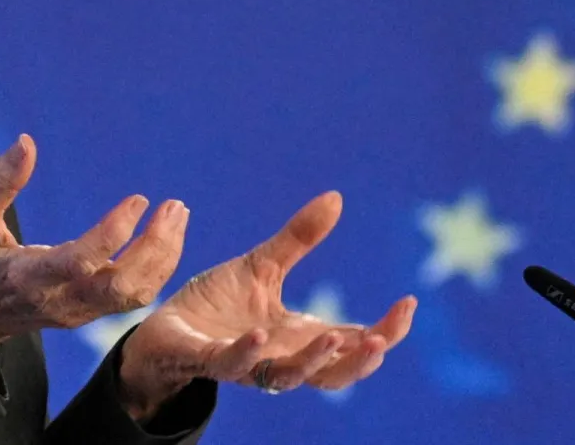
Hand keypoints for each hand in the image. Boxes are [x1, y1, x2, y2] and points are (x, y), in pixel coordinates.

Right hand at [0, 135, 189, 356]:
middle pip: (123, 286)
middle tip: (175, 206)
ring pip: (134, 295)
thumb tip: (27, 141)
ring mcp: (76, 312)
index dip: (115, 232)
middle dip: (156, 248)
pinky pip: (130, 297)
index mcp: (27, 277)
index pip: (82, 261)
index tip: (139, 199)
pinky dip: (156, 268)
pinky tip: (164, 237)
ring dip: (164, 257)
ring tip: (177, 215)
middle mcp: (59, 300)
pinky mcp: (86, 313)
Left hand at [117, 192, 415, 417]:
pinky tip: (258, 334)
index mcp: (298, 336)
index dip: (386, 331)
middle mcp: (280, 356)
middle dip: (361, 360)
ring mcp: (248, 363)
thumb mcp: (262, 266)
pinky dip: (247, 352)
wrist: (165, 325)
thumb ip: (298, 239)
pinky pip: (233, 363)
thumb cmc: (218, 304)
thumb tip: (336, 197)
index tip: (408, 303)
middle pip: (333, 373)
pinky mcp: (210, 360)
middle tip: (381, 338)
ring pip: (289, 376)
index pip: (354, 342)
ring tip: (335, 338)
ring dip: (313, 361)